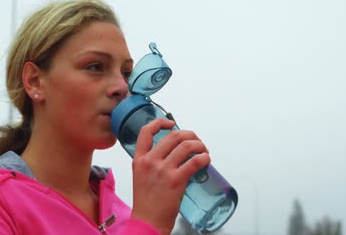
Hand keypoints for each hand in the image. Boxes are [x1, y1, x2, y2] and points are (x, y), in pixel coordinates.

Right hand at [130, 118, 210, 234]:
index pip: (146, 132)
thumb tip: (171, 153)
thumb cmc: (146, 203)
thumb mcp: (140, 176)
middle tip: (196, 141)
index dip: (160, 123)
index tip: (171, 123)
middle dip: (189, 135)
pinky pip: (195, 161)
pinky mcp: (176, 180)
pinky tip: (206, 160)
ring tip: (204, 151)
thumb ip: (151, 162)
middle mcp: (150, 161)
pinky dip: (204, 157)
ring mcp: (163, 170)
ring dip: (199, 145)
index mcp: (139, 159)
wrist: (147, 222)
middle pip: (173, 136)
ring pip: (186, 146)